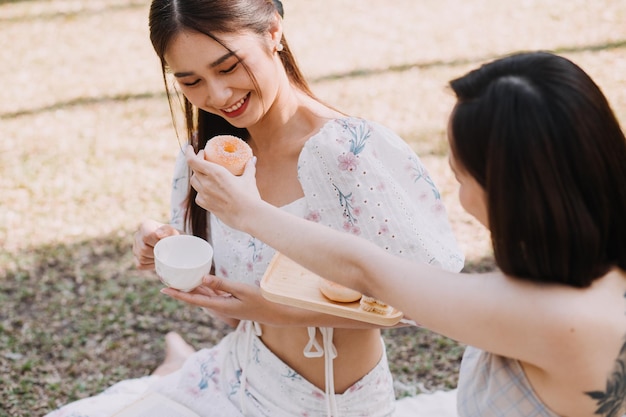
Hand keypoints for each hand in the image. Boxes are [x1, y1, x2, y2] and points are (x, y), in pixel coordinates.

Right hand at [133, 219, 179, 269]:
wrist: (173, 242)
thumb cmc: (173, 236)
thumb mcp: (173, 232)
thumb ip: (168, 231)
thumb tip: (158, 235)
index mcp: (146, 226)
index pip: (147, 236)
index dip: (158, 242)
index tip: (167, 243)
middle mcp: (138, 235)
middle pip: (144, 249)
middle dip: (157, 252)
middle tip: (166, 251)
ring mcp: (135, 247)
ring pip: (142, 258)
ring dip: (154, 260)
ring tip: (163, 255)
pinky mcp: (136, 258)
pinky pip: (141, 265)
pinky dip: (151, 265)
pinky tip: (157, 260)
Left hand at [160, 275, 302, 325]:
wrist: (276, 313)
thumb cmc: (261, 301)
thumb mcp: (241, 290)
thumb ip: (222, 284)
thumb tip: (202, 278)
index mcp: (219, 306)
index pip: (193, 300)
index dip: (177, 295)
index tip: (163, 289)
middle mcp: (219, 307)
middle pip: (195, 297)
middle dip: (180, 289)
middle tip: (166, 279)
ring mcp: (225, 305)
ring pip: (203, 295)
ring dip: (191, 288)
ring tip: (178, 278)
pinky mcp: (231, 301)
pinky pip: (213, 293)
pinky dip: (205, 287)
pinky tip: (200, 279)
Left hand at [185, 146, 260, 230]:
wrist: (248, 216)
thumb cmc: (249, 196)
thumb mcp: (249, 179)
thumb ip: (249, 168)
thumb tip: (253, 159)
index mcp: (215, 172)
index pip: (193, 161)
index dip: (190, 153)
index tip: (191, 148)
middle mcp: (207, 183)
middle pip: (194, 170)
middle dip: (197, 162)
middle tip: (203, 158)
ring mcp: (205, 195)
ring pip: (194, 182)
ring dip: (198, 175)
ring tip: (205, 173)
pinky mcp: (206, 206)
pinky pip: (198, 196)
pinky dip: (201, 190)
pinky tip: (208, 190)